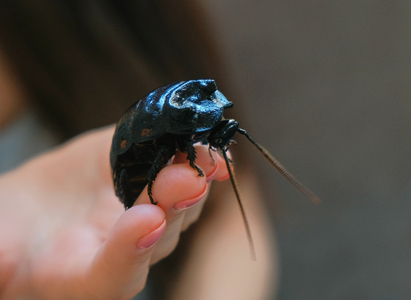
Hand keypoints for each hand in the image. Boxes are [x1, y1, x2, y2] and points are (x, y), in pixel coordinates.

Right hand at [0, 126, 228, 298]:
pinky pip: (179, 172)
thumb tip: (4, 256)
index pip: (113, 276)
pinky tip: (216, 149)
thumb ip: (4, 255)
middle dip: (174, 204)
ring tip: (209, 157)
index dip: (130, 252)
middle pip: (160, 236)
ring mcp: (144, 214)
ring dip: (196, 179)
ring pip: (180, 205)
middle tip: (188, 178)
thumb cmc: (6, 237)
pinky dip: (199, 160)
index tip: (145, 222)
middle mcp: (126, 251)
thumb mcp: (0, 248)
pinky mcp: (150, 180)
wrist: (27, 211)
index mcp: (81, 277)